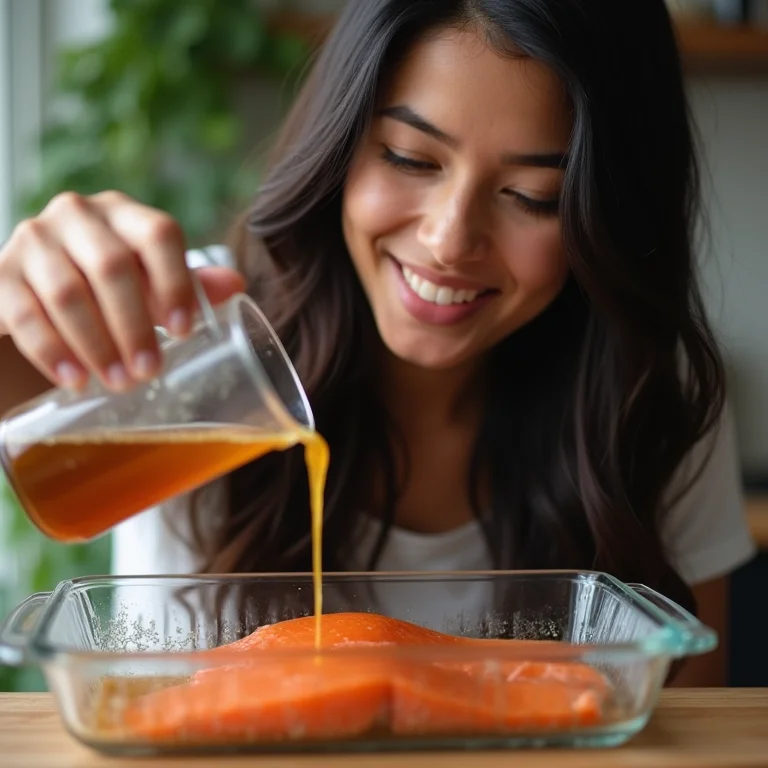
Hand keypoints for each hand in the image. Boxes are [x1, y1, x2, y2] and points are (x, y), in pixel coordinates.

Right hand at [0, 191, 244, 391]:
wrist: (36, 290)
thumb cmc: (108, 288)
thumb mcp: (148, 283)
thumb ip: (187, 284)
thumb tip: (236, 285)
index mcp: (124, 215)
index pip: (158, 234)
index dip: (176, 282)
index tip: (185, 331)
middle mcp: (77, 215)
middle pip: (112, 266)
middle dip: (134, 326)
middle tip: (149, 371)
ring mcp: (33, 239)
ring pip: (66, 291)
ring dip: (96, 344)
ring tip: (118, 383)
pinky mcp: (0, 272)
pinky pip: (24, 312)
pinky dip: (52, 351)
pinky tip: (75, 380)